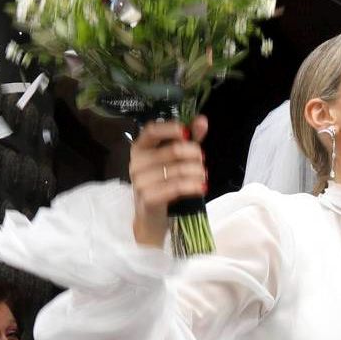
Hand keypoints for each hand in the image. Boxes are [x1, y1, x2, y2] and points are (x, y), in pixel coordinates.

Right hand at [129, 115, 209, 247]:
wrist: (151, 218)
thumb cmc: (163, 185)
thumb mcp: (175, 161)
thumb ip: (189, 140)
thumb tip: (203, 120)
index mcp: (140, 148)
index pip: (152, 130)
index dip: (171, 129)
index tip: (187, 133)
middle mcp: (136, 162)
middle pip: (173, 151)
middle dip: (194, 155)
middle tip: (203, 162)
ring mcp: (140, 181)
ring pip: (178, 170)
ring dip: (197, 173)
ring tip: (203, 177)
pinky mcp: (148, 197)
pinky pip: (176, 187)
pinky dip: (193, 186)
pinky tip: (201, 188)